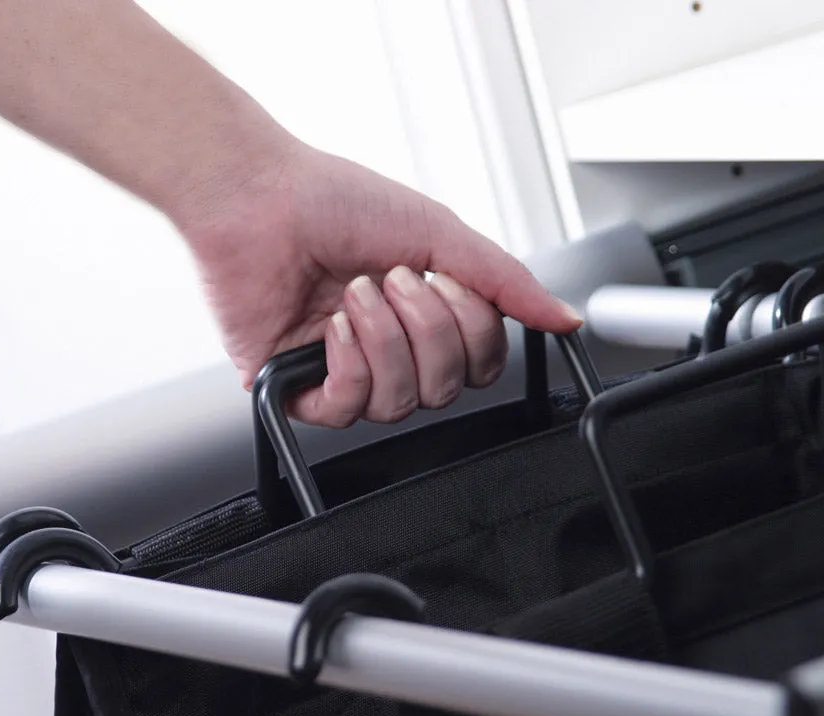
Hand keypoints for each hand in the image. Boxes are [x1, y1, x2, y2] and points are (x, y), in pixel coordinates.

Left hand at [182, 142, 581, 427]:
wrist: (259, 197)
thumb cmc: (335, 201)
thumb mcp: (439, 233)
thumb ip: (506, 282)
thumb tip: (564, 318)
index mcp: (424, 314)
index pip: (480, 363)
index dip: (472, 330)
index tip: (441, 278)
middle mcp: (389, 347)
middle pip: (446, 389)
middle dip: (428, 330)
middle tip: (394, 280)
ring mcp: (343, 369)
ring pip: (401, 405)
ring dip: (386, 340)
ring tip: (356, 294)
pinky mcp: (297, 388)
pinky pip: (348, 411)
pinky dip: (350, 363)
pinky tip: (332, 324)